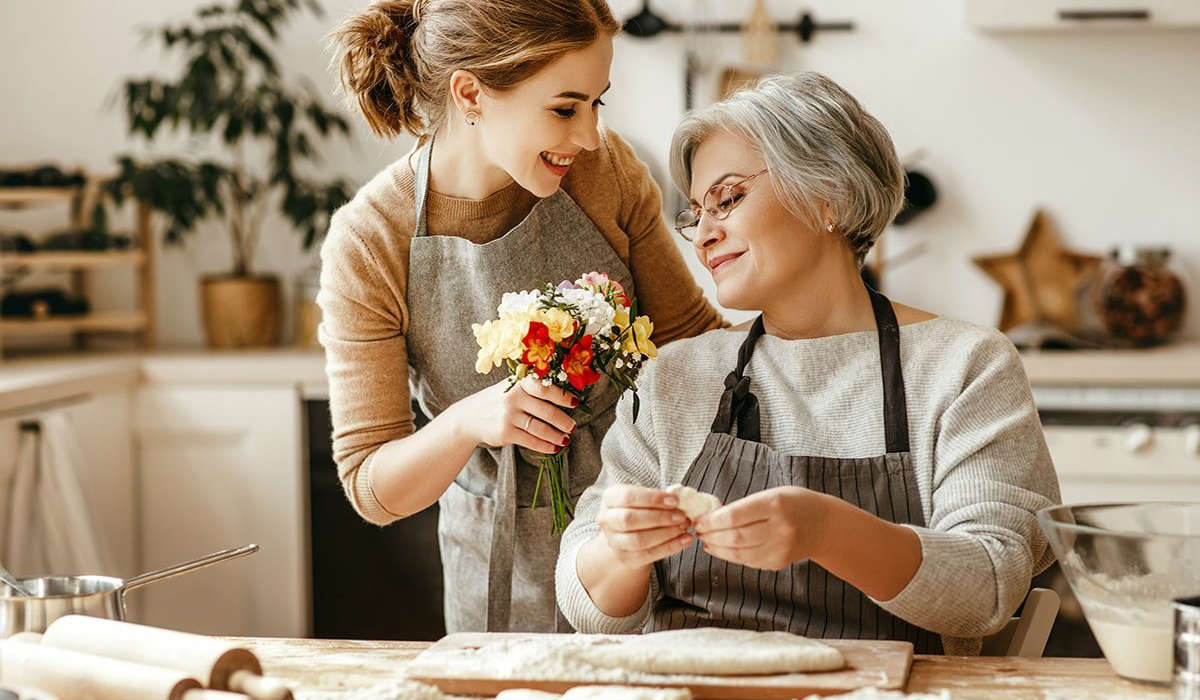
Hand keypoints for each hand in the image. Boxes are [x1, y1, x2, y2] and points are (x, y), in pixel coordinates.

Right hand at [451, 376, 576, 453]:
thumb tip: (566, 395)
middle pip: (546, 410)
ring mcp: (508, 416)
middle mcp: (513, 397)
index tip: (575, 403)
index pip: (544, 388)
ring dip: (557, 435)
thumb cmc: (498, 400)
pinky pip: (530, 440)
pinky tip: (554, 448)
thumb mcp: (511, 387)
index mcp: (519, 382)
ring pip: (540, 428)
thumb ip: (532, 388)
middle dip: (563, 421)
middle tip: (573, 426)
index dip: (562, 395)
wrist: (469, 417)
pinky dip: (545, 446)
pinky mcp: (505, 432)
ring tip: (566, 439)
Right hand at [597, 485, 692, 569]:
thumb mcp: (643, 497)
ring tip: (684, 527)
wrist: (628, 532)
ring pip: (638, 540)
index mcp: (610, 498)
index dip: (652, 498)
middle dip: (660, 518)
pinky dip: (670, 547)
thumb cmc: (639, 508)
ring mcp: (614, 542)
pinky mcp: (626, 558)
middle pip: (630, 520)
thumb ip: (658, 497)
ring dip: (666, 534)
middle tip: (682, 516)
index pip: (628, 497)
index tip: (675, 500)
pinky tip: (684, 540)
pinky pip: (648, 555)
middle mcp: (606, 520)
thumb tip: (680, 498)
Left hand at [694, 486, 831, 570]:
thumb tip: (711, 517)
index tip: (699, 520)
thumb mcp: (772, 495)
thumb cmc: (794, 503)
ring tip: (706, 541)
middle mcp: (778, 529)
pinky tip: (720, 549)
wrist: (825, 525)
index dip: (712, 520)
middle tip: (698, 531)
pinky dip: (730, 556)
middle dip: (711, 535)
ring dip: (717, 548)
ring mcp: (779, 549)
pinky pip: (747, 561)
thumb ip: (745, 506)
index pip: (735, 516)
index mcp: (775, 505)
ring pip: (738, 553)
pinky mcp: (777, 563)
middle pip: (735, 537)